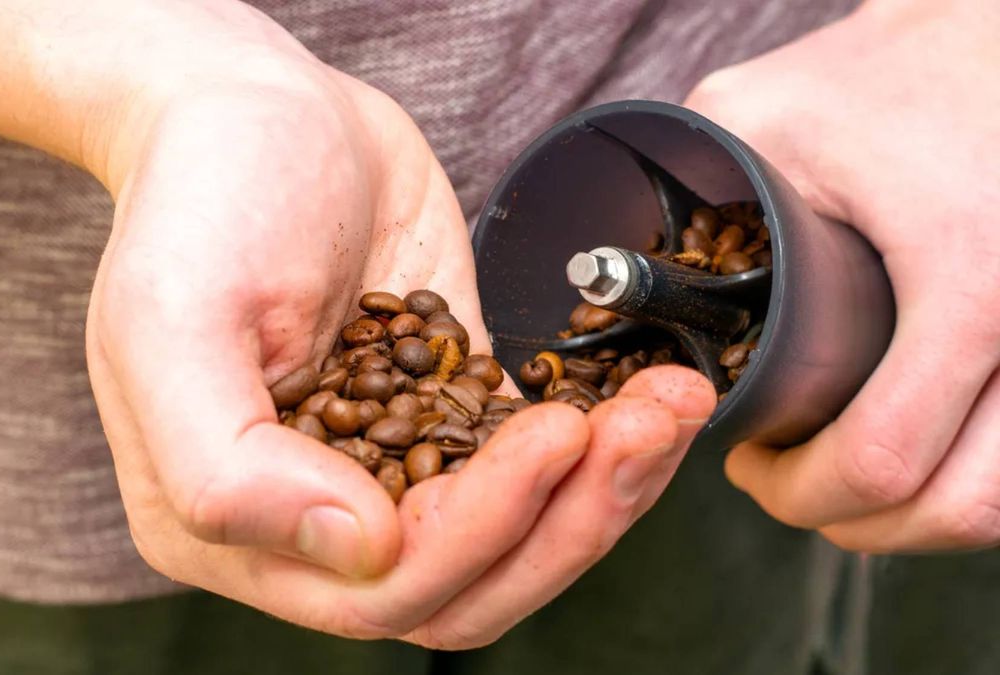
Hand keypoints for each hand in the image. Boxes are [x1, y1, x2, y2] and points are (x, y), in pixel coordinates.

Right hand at [85, 5, 715, 646]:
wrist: (264, 112)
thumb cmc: (202, 198)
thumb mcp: (172, 318)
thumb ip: (226, 465)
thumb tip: (360, 548)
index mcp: (226, 524)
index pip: (377, 588)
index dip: (479, 534)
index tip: (550, 434)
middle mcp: (311, 516)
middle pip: (465, 583)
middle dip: (567, 520)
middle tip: (637, 429)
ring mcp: (388, 463)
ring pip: (515, 536)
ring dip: (603, 489)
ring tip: (667, 406)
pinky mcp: (448, 408)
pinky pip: (533, 463)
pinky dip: (602, 444)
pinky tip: (648, 396)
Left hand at [685, 0, 999, 551]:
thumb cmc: (892, 65)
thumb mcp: (769, 111)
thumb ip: (688, 186)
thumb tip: (618, 258)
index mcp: (963, 270)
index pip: (886, 457)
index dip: (802, 492)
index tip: (748, 469)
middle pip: (960, 505)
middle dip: (857, 522)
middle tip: (793, 489)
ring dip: (918, 516)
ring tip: (846, 478)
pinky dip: (968, 476)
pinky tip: (915, 449)